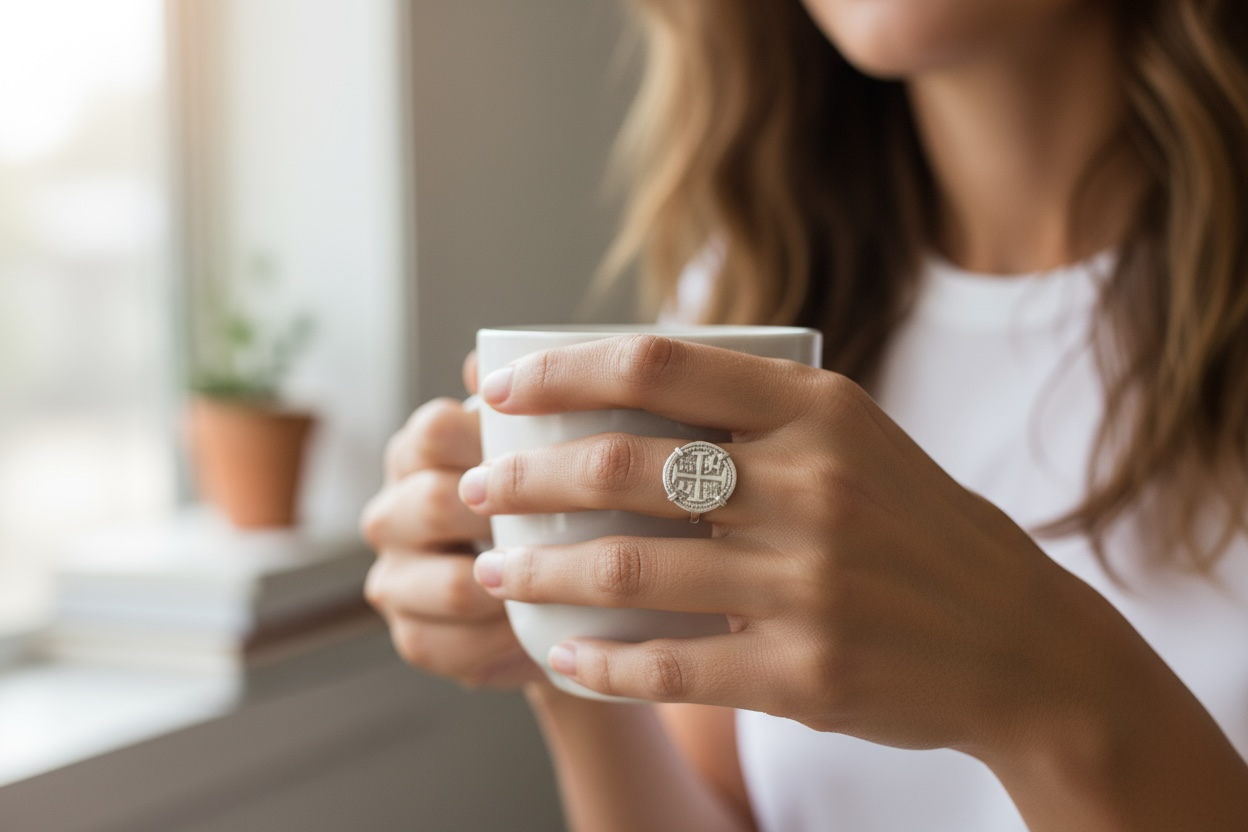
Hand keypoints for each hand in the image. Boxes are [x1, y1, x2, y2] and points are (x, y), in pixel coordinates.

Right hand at [361, 353, 544, 688]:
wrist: (566, 597)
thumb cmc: (562, 503)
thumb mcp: (561, 446)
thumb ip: (539, 397)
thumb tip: (486, 357)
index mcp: (421, 451)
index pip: (435, 430)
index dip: (488, 441)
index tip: (556, 453)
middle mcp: (393, 510)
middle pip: (432, 503)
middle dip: (503, 517)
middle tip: (576, 522)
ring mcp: (395, 577)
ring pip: (445, 584)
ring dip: (513, 589)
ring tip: (573, 584)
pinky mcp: (412, 636)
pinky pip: (448, 645)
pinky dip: (503, 645)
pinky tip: (546, 634)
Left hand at [461, 334, 1121, 758]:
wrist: (1023, 644)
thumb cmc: (919, 531)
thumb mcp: (856, 440)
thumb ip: (756, 414)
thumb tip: (620, 398)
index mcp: (819, 410)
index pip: (659, 366)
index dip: (562, 373)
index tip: (499, 391)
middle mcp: (810, 485)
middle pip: (621, 466)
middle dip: (524, 479)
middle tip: (475, 491)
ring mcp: (808, 584)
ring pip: (627, 569)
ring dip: (539, 572)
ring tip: (494, 571)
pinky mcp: (805, 672)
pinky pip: (669, 666)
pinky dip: (599, 662)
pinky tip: (562, 655)